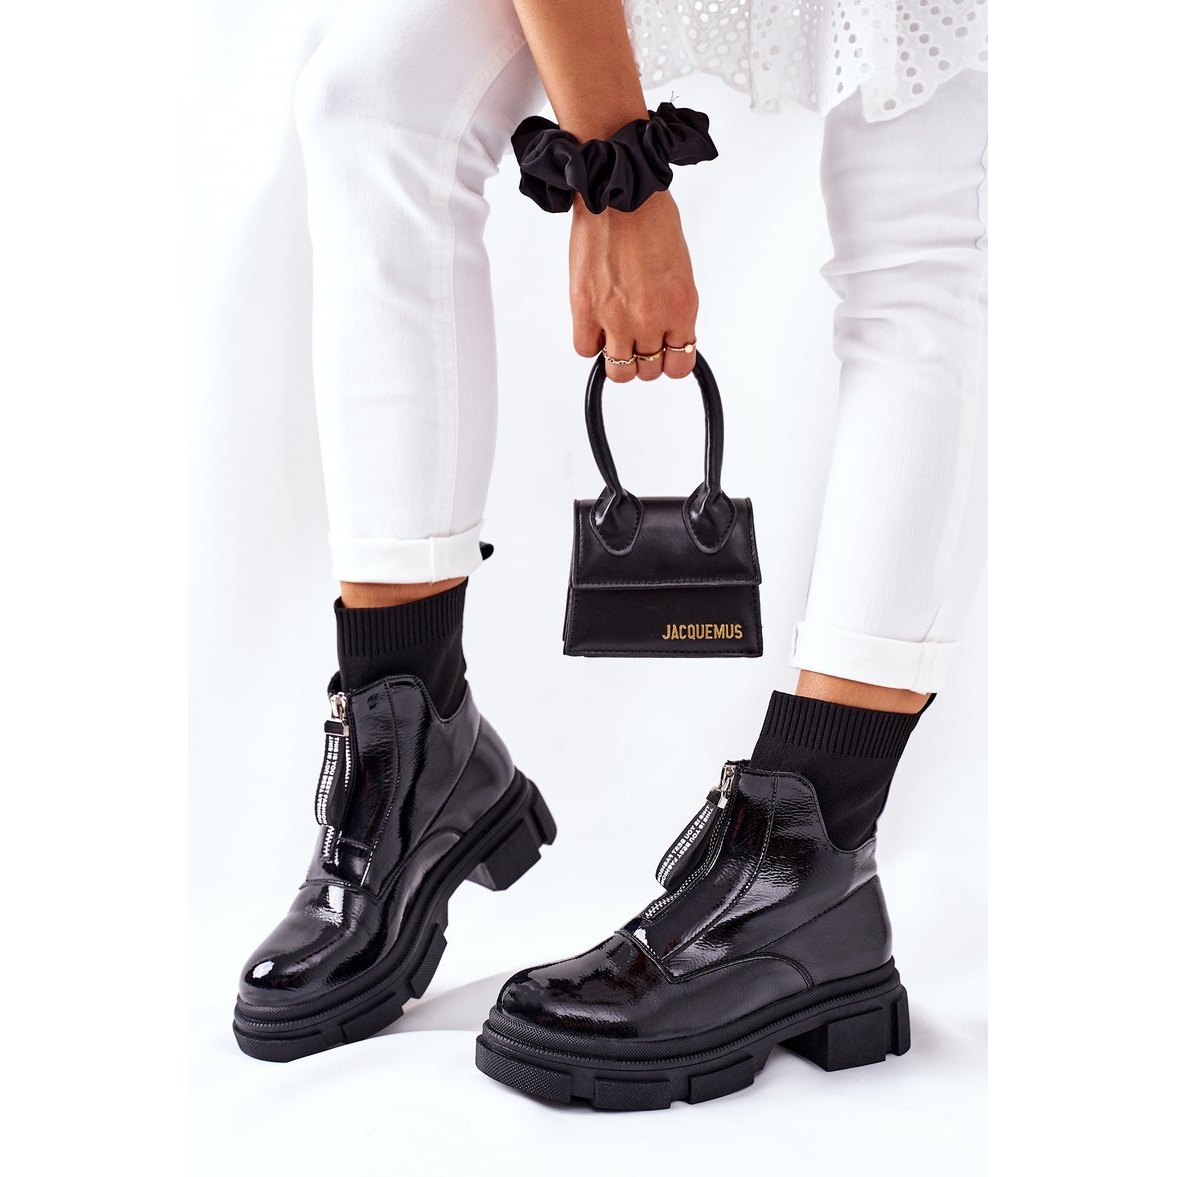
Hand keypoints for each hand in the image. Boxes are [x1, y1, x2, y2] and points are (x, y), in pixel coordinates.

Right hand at [569, 188, 698, 382]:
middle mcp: (651, 318)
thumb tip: (663, 329)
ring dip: (617, 358)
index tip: (663, 350)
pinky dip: (590, 342)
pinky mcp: (585, 309)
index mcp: (681, 308)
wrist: (619, 191)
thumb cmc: (649, 218)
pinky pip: (586, 350)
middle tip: (636, 339)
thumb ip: (672, 306)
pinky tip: (594, 323)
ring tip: (614, 336)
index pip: (680, 365)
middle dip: (643, 358)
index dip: (670, 361)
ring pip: (620, 372)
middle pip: (649, 371)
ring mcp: (617, 318)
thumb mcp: (679, 270)